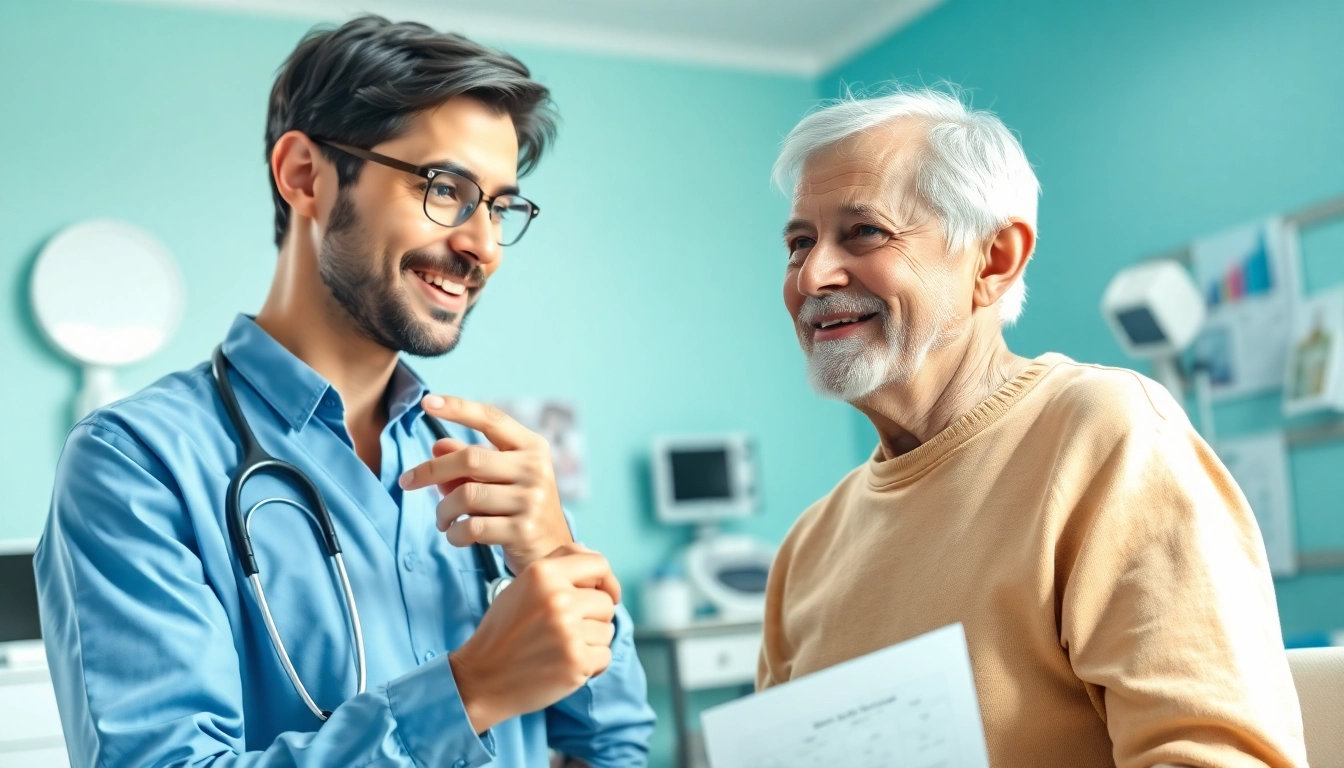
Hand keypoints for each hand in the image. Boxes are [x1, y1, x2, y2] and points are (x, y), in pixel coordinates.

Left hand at [400, 395, 572, 572]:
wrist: (553, 552)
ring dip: (443, 510)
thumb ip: (470, 462)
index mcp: (532, 447)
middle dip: (431, 471)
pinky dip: (454, 533)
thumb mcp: (500, 479)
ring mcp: (532, 500)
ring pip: (466, 496)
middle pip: (470, 459)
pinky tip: (456, 535)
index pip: (491, 419)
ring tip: (442, 520)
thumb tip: (436, 446)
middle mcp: (535, 468)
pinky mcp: (523, 530)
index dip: (458, 408)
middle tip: (407, 482)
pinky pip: (471, 527)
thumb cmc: (520, 509)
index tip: (426, 402)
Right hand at [449, 544, 619, 732]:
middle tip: (566, 630)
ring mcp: (568, 632)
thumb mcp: (523, 585)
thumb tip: (593, 557)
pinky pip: (605, 656)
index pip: (599, 565)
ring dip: (591, 642)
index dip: (606, 581)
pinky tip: (564, 665)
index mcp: (544, 574)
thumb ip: (558, 564)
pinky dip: (590, 665)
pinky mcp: (576, 662)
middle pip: (606, 602)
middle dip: (593, 617)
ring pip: (607, 631)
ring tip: (561, 648)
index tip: (603, 594)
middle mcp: (558, 599)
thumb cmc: (504, 631)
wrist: (482, 678)